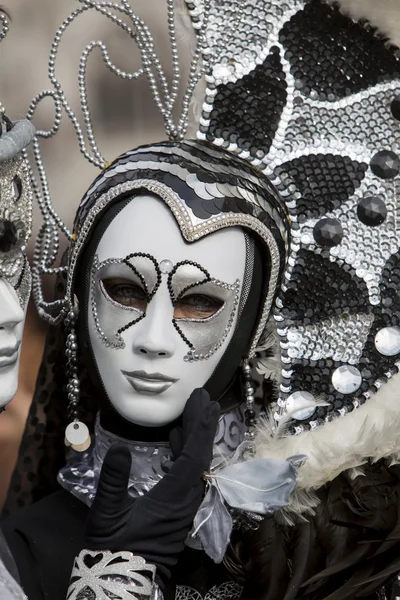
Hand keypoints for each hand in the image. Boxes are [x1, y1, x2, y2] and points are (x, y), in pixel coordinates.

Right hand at [84, 388, 219, 586]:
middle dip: (203, 425)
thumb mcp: (107, 514)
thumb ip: (113, 480)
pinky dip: (185, 452)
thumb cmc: (114, 549)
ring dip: (196, 436)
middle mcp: (187, 498)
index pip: (194, 455)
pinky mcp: (179, 508)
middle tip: (205, 398)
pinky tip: (177, 439)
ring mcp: (185, 504)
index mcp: (174, 497)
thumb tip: (119, 448)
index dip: (200, 427)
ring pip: (197, 464)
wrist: (123, 582)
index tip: (206, 402)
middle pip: (201, 455)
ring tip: (195, 411)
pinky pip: (188, 473)